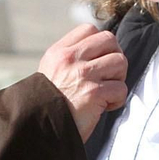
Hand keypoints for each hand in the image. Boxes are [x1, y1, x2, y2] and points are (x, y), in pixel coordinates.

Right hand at [38, 24, 127, 140]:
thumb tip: (102, 51)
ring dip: (118, 79)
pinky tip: (104, 107)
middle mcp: (71, 59)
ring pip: (120, 62)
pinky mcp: (94, 94)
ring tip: (106, 91)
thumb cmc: (48, 104)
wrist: (37, 129)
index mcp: (60, 52)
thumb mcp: (52, 72)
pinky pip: (121, 88)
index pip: (89, 29)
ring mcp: (83, 75)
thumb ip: (72, 58)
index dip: (101, 44)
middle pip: (110, 40)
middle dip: (115, 58)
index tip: (98, 61)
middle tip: (108, 75)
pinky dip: (117, 100)